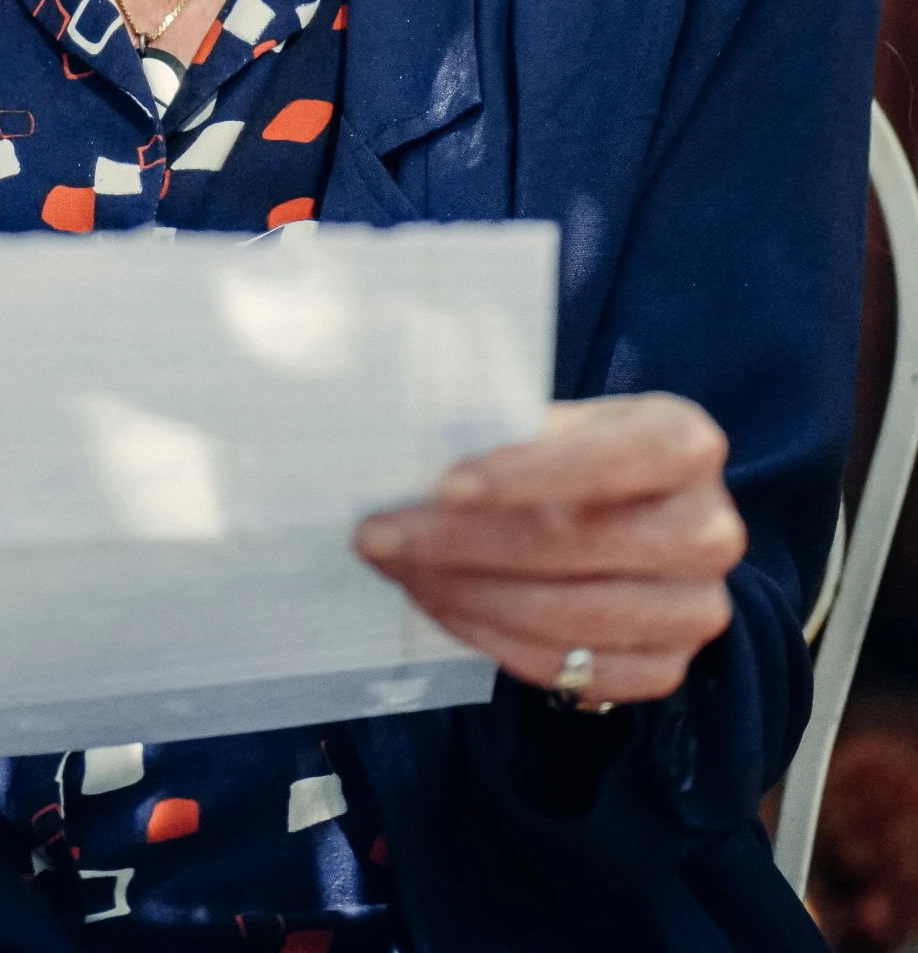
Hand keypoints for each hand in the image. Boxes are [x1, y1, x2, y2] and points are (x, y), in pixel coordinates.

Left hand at [355, 394, 746, 704]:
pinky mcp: (667, 668)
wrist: (634, 516)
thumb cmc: (575, 452)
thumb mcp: (556, 421)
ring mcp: (697, 608)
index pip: (607, 461)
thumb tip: (405, 460)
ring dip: (464, 597)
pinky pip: (569, 670)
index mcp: (686, 442)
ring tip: (397, 570)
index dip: (523, 475)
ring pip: (565, 617)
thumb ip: (503, 434)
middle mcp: (711, 530)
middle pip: (575, 545)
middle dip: (461, 542)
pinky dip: (492, 641)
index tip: (441, 486)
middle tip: (379, 535)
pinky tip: (441, 608)